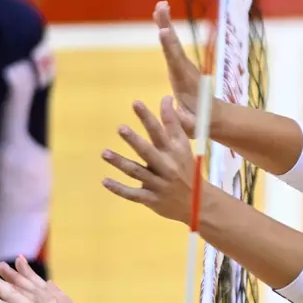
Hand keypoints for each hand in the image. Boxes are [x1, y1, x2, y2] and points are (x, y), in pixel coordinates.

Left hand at [102, 97, 199, 224]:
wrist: (198, 203)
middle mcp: (166, 166)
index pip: (161, 130)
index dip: (148, 117)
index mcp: (173, 151)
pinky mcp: (151, 199)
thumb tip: (166, 99)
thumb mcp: (183, 146)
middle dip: (134, 140)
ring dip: (120, 162)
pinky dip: (119, 188)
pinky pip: (133, 194)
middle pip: (148, 151)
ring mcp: (158, 184)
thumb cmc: (186, 169)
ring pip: (137, 171)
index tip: (136, 103)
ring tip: (104, 153)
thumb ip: (172, 123)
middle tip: (121, 128)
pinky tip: (104, 181)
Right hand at [154, 1, 201, 136]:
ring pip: (173, 42)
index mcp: (185, 82)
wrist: (213, 117)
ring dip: (166, 23)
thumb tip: (177, 115)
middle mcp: (185, 70)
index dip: (169, 47)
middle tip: (161, 6)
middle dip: (167, 26)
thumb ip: (185, 121)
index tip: (164, 31)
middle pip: (174, 45)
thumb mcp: (192, 126)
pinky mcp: (181, 65)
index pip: (176, 63)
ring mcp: (183, 66)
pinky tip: (161, 20)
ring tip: (160, 5)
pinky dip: (166, 31)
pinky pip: (172, 46)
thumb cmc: (200, 123)